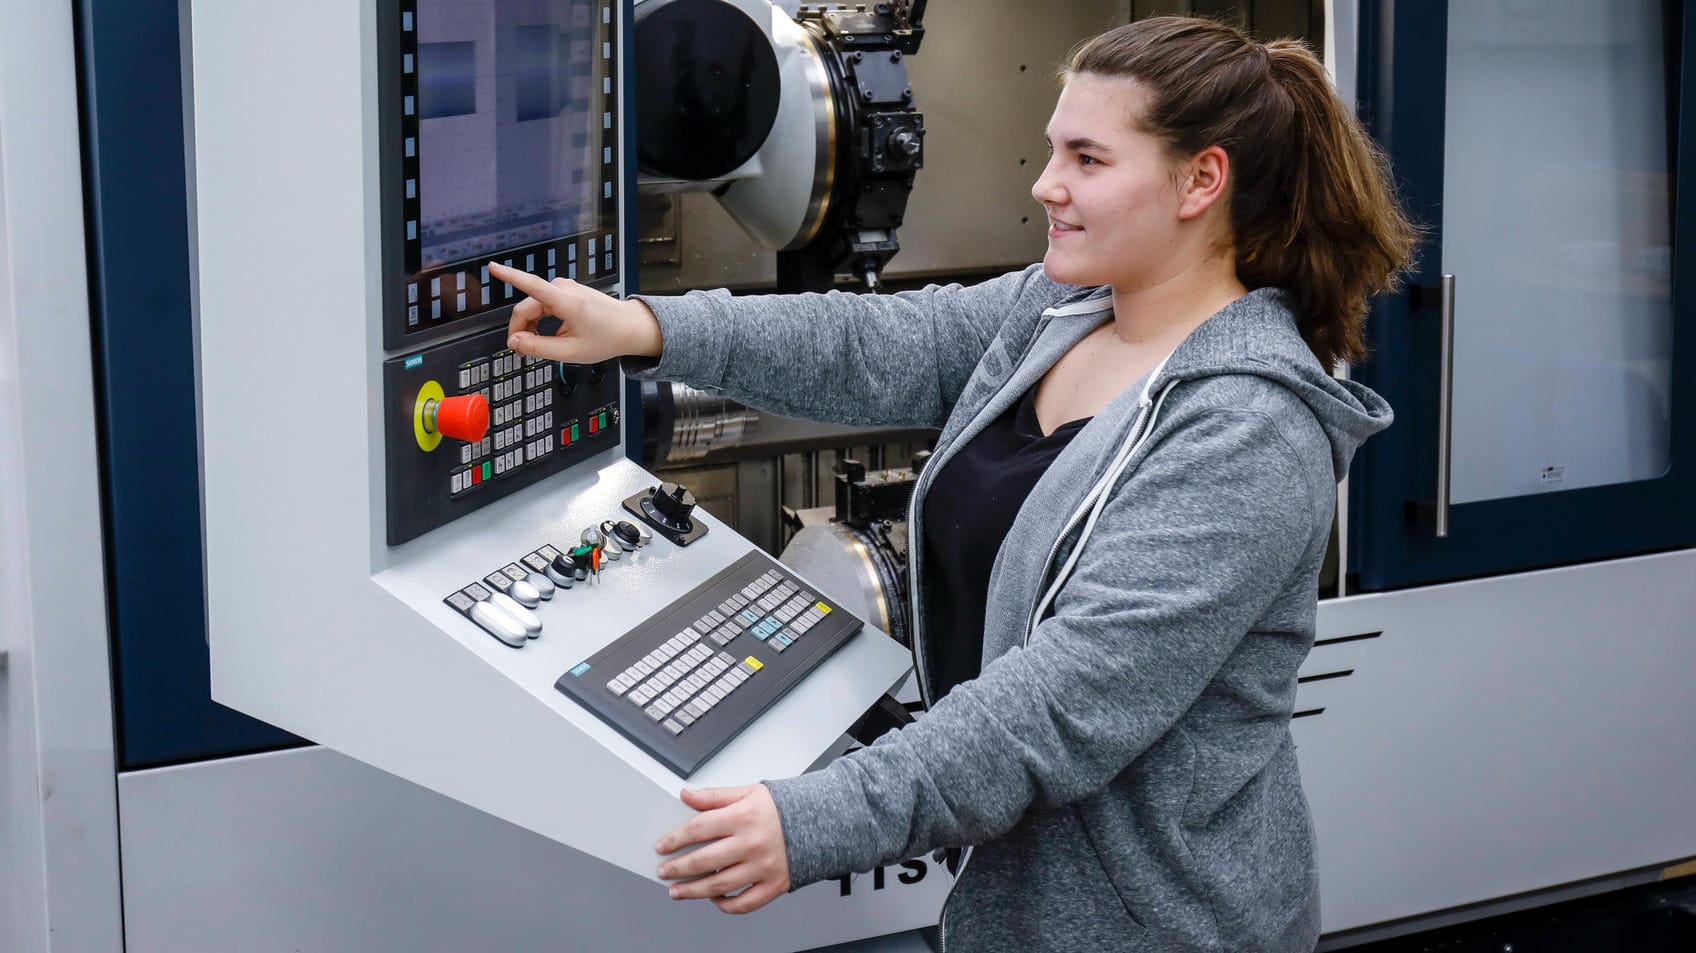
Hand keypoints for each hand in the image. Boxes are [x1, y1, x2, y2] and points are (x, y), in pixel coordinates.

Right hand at [487, 261, 662, 364]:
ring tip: (537, 347)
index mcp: (567, 302)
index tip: (492, 267)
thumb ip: (539, 348)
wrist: (630, 327)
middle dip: (520, 329)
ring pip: (534, 307)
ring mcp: (566, 288)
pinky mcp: (567, 292)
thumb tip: (514, 343)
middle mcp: (564, 289)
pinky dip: (540, 321)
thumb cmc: (607, 338)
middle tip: (523, 353)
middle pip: (527, 307)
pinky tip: (549, 336)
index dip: (509, 276)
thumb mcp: (571, 352)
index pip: (531, 285)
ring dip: (530, 326)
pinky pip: (543, 305)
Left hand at [655, 784, 791, 913]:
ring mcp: (763, 867)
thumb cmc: (783, 808)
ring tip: (677, 891)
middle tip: (664, 871)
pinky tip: (714, 899)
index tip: (663, 847)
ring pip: (719, 886)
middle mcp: (752, 843)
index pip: (698, 829)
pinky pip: (745, 903)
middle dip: (677, 868)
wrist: (821, 821)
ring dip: (693, 891)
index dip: (675, 839)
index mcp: (743, 817)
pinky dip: (725, 905)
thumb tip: (687, 795)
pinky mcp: (774, 885)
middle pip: (704, 861)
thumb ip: (714, 796)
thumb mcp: (748, 792)